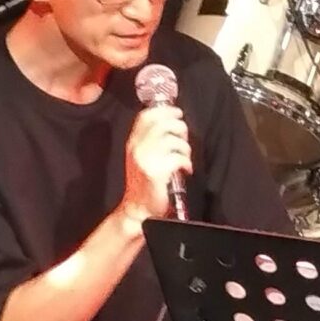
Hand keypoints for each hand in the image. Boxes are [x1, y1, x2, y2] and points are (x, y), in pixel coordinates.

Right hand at [120, 105, 192, 226]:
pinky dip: (186, 162)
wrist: (138, 210)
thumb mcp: (142, 157)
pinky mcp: (156, 172)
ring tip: (184, 157)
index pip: (146, 116)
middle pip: (163, 124)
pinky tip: (185, 169)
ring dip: (185, 147)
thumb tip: (172, 123)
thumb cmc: (144, 185)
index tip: (177, 113)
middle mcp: (137, 148)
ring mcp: (146, 159)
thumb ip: (151, 140)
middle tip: (183, 138)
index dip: (165, 111)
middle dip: (179, 127)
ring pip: (173, 140)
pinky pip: (178, 158)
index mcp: (133, 143)